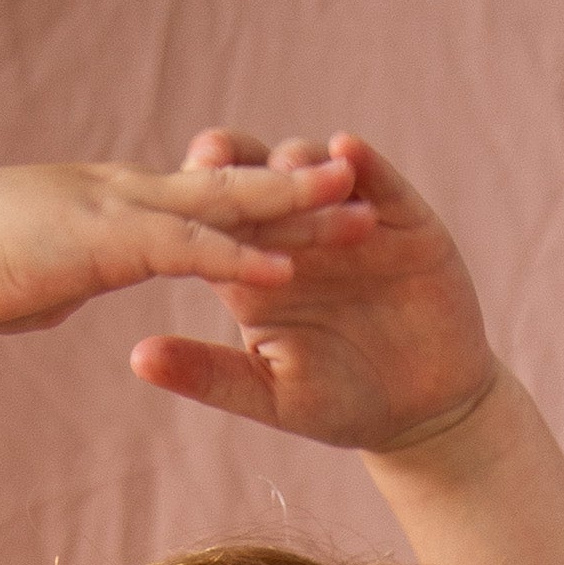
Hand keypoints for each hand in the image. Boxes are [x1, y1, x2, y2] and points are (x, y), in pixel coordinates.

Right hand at [0, 151, 374, 339]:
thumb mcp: (28, 274)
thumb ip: (61, 276)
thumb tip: (66, 291)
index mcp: (107, 199)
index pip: (196, 195)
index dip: (253, 195)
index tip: (303, 196)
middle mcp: (123, 190)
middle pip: (229, 185)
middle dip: (297, 185)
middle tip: (359, 175)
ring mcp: (118, 210)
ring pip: (226, 206)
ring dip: (294, 209)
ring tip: (357, 205)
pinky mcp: (108, 243)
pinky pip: (191, 251)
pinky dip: (242, 259)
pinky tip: (289, 268)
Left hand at [126, 132, 504, 459]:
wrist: (425, 412)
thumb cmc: (341, 405)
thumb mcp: (272, 395)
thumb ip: (210, 375)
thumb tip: (137, 358)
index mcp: (254, 269)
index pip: (213, 220)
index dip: (192, 201)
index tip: (170, 193)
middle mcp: (297, 232)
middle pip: (255, 175)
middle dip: (234, 159)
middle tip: (213, 157)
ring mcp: (350, 218)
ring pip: (314, 168)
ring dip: (297, 162)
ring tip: (290, 165)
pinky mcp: (403, 218)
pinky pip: (380, 179)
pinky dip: (364, 163)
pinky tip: (347, 152)